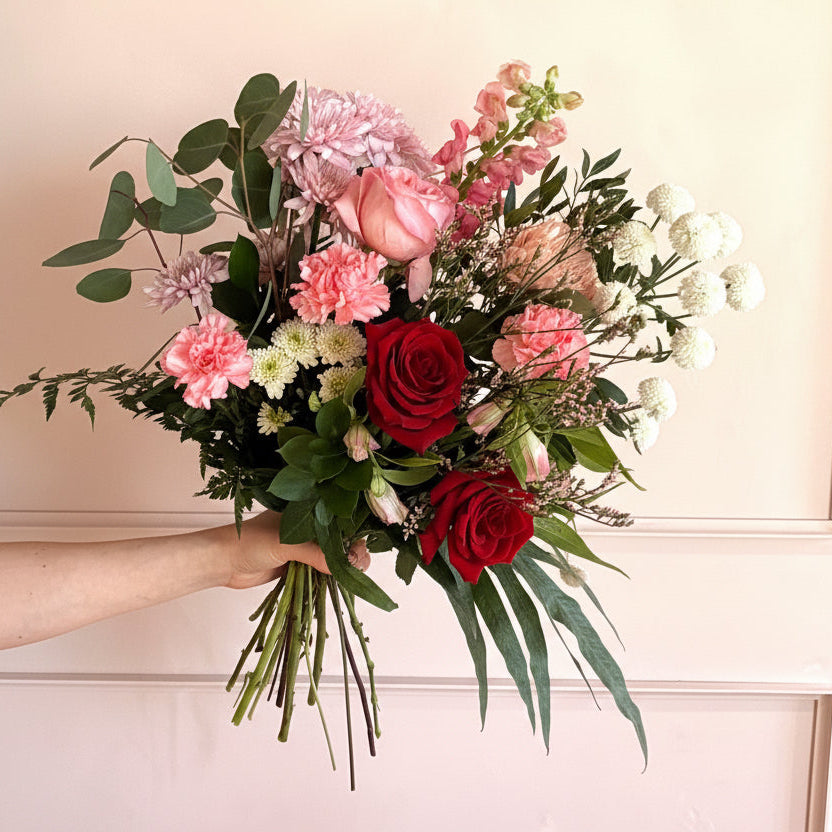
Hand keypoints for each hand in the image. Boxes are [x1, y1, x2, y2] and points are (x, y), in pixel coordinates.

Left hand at [225, 512, 370, 589]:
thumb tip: (343, 566)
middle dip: (352, 551)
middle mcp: (307, 526)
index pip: (337, 520)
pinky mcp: (297, 564)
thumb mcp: (285, 543)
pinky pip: (319, 569)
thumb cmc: (248, 542)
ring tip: (354, 576)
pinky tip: (341, 581)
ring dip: (342, 566)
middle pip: (338, 539)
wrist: (222, 562)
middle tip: (360, 566)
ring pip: (330, 556)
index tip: (362, 549)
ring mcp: (302, 546)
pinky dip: (330, 576)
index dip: (353, 533)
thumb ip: (314, 553)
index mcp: (306, 510)